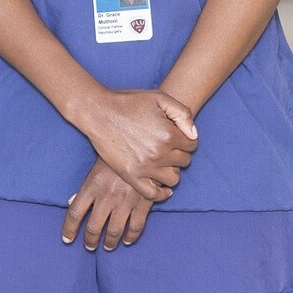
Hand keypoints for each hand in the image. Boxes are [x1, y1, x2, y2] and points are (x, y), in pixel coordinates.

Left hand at [63, 159, 156, 250]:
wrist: (145, 145)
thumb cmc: (117, 154)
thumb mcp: (97, 166)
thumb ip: (84, 187)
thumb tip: (70, 202)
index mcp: (92, 186)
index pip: (75, 213)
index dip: (69, 229)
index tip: (67, 239)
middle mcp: (107, 196)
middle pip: (93, 227)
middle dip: (90, 241)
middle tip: (89, 246)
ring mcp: (125, 201)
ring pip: (114, 231)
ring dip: (110, 242)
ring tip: (108, 246)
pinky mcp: (143, 203)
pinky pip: (136, 227)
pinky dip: (131, 237)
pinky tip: (128, 240)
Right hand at [71, 89, 196, 200]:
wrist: (99, 112)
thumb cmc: (129, 102)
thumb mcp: (160, 98)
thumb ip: (183, 114)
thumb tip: (193, 135)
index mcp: (168, 134)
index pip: (192, 145)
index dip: (187, 139)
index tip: (178, 136)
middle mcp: (159, 153)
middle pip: (184, 161)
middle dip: (180, 153)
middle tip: (169, 147)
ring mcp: (144, 167)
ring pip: (173, 178)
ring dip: (172, 170)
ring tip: (164, 162)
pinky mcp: (131, 176)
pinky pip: (153, 194)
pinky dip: (161, 193)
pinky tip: (163, 187)